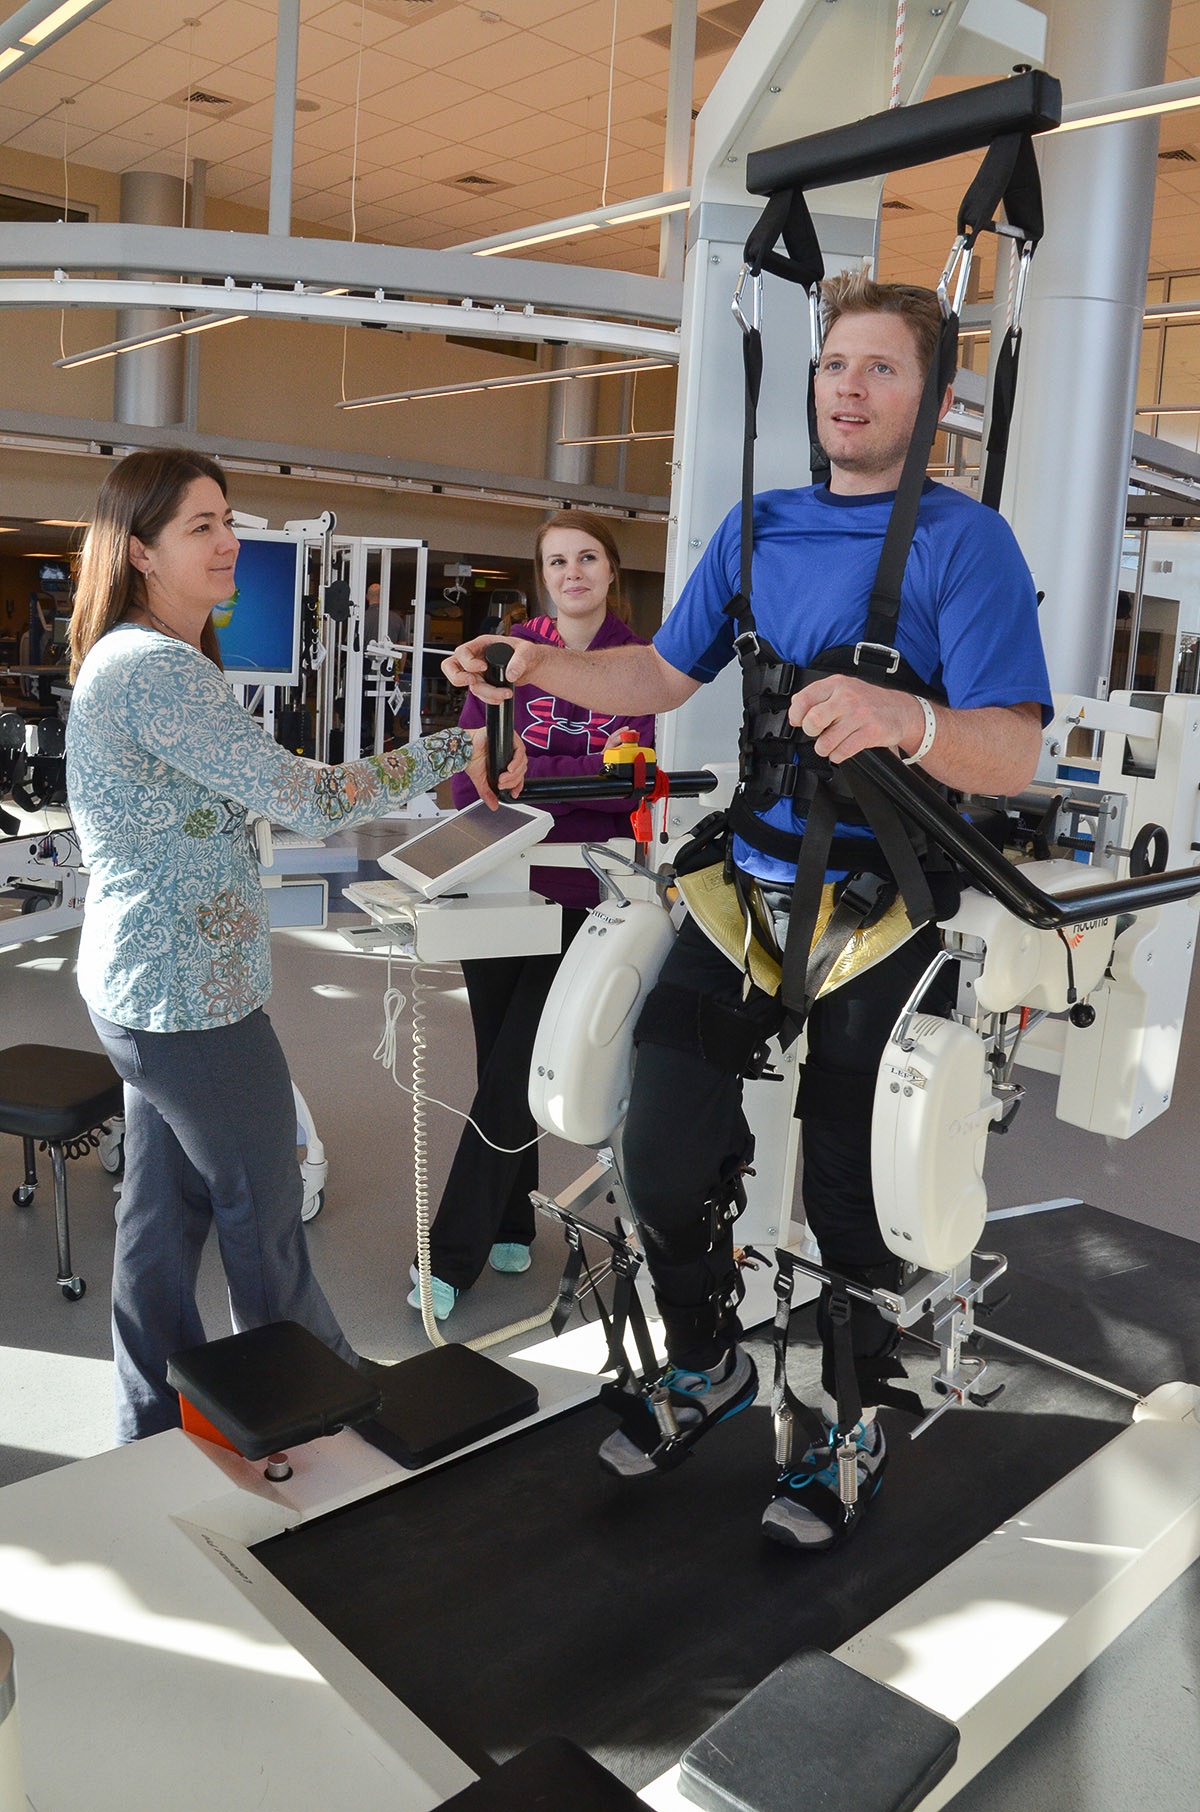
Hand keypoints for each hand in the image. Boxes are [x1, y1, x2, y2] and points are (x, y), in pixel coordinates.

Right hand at [441, 634, 536, 701]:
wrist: (532, 667)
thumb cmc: (527, 653)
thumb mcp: (527, 651)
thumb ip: (520, 660)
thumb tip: (510, 675)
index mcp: (481, 644)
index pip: (462, 652)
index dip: (468, 662)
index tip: (483, 667)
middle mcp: (475, 658)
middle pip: (450, 667)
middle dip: (459, 678)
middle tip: (474, 682)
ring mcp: (477, 672)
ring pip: (469, 686)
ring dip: (485, 693)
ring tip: (505, 694)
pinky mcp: (483, 684)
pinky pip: (479, 694)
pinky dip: (489, 699)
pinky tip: (502, 698)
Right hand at [466, 727, 526, 807]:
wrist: (462, 749)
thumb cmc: (470, 760)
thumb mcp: (481, 782)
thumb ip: (488, 794)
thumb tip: (494, 806)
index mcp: (504, 763)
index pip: (519, 775)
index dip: (518, 785)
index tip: (514, 793)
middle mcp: (508, 754)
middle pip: (521, 769)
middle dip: (513, 780)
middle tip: (501, 784)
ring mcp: (508, 746)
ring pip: (522, 761)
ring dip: (514, 773)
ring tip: (503, 778)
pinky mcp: (508, 738)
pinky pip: (519, 749)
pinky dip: (516, 761)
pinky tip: (509, 769)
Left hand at [788, 675, 924, 763]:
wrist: (901, 710)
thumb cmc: (868, 701)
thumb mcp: (843, 689)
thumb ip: (818, 696)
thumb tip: (795, 706)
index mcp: (836, 684)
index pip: (804, 699)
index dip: (796, 715)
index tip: (798, 721)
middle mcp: (847, 697)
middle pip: (813, 721)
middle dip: (811, 732)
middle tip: (818, 732)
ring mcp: (860, 715)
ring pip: (826, 742)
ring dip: (825, 748)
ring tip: (832, 742)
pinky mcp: (870, 732)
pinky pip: (842, 752)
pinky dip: (838, 755)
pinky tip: (843, 747)